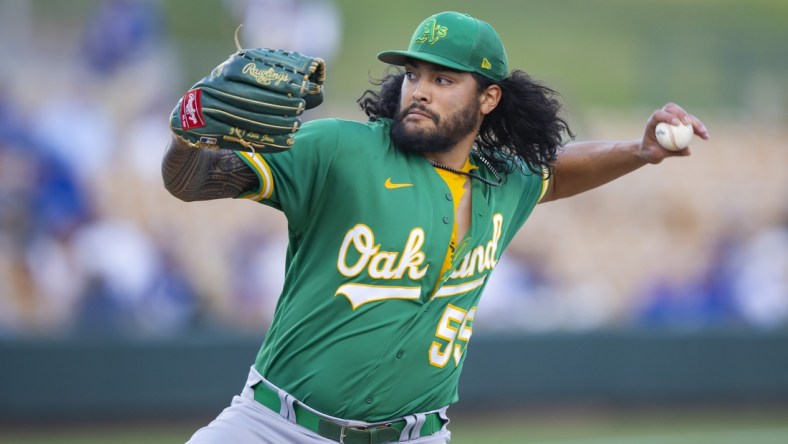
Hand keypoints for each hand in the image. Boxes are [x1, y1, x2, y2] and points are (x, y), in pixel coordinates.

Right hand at [170, 48, 325, 153]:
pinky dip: (265, 142)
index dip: (280, 77)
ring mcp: (206, 108)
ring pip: (247, 118)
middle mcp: (214, 85)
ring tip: (296, 127)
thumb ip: (280, 85)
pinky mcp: (204, 130)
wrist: (191, 128)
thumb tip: (317, 89)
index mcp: (227, 69)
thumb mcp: (251, 86)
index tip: (304, 84)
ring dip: (274, 123)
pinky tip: (285, 144)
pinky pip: (240, 137)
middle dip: (279, 101)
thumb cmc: (231, 103)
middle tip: (300, 106)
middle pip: (251, 94)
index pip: (256, 68)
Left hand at [639, 102, 709, 163]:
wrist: (651, 151)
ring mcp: (672, 118)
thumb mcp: (655, 155)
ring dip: (695, 122)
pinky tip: (705, 136)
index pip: (659, 114)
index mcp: (652, 122)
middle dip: (682, 114)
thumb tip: (688, 151)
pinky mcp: (680, 123)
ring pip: (685, 115)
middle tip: (689, 123)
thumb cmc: (650, 152)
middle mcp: (662, 116)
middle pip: (673, 109)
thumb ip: (669, 152)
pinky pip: (691, 124)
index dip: (668, 116)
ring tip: (703, 133)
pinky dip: (698, 129)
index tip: (677, 124)